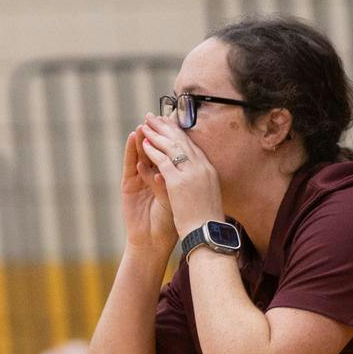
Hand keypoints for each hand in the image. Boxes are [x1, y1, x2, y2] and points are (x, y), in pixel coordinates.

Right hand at [121, 126, 176, 254]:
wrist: (153, 242)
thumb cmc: (171, 224)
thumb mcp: (176, 199)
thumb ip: (172, 184)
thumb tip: (170, 169)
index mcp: (171, 177)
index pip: (172, 153)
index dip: (173, 138)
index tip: (177, 120)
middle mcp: (155, 175)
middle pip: (157, 149)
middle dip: (158, 133)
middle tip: (158, 115)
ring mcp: (140, 179)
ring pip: (142, 154)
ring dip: (143, 138)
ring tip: (145, 123)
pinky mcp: (128, 184)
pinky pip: (130, 164)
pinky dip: (130, 150)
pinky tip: (132, 137)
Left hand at [139, 115, 224, 237]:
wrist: (206, 236)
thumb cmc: (206, 222)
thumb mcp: (207, 197)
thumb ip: (200, 183)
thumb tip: (197, 177)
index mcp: (209, 170)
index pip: (192, 145)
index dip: (179, 133)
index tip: (169, 123)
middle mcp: (202, 168)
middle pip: (182, 141)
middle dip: (167, 127)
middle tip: (155, 116)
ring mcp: (191, 173)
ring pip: (171, 147)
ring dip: (157, 134)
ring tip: (145, 124)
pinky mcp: (178, 182)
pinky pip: (162, 161)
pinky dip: (152, 151)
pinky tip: (143, 144)